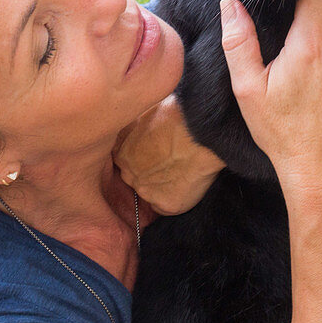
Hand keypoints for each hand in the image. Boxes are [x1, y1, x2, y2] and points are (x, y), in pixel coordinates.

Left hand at [114, 96, 224, 214]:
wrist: (199, 133)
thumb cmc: (176, 117)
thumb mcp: (144, 115)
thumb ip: (134, 131)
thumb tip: (136, 133)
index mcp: (122, 154)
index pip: (125, 163)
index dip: (141, 159)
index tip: (155, 155)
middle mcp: (130, 175)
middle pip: (137, 180)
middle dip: (150, 174)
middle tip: (170, 163)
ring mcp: (147, 192)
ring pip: (152, 194)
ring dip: (163, 186)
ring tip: (182, 169)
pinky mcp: (166, 205)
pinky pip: (167, 207)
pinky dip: (177, 198)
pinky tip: (188, 181)